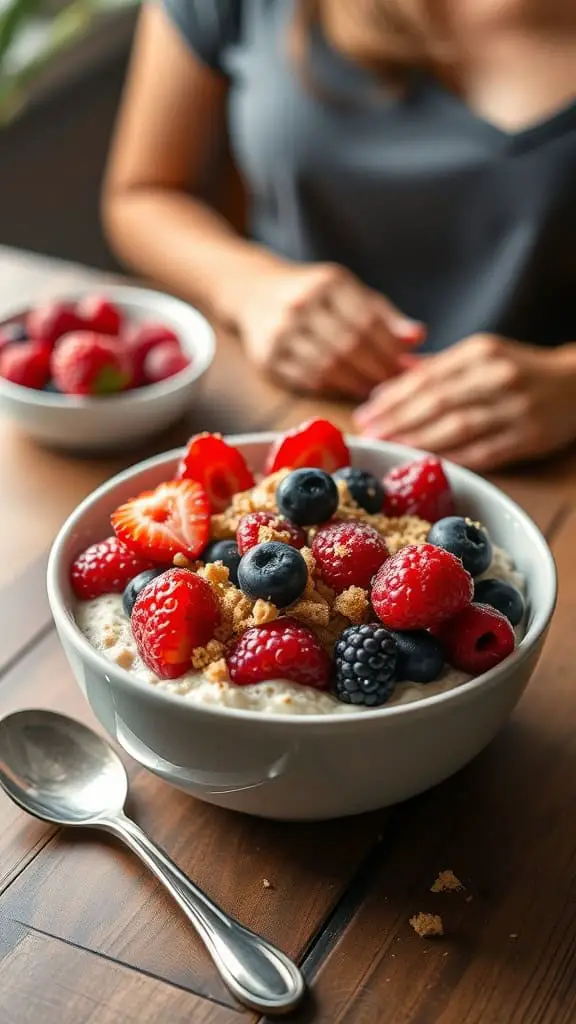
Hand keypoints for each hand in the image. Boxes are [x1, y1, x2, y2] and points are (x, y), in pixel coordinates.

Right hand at [235, 259, 423, 398]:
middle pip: (349, 346)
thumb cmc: (315, 295)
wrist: (254, 292)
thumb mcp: (349, 293)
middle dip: (376, 369)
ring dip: (356, 383)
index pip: (368, 321)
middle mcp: (301, 304)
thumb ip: (384, 316)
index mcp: (328, 283)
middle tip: (394, 385)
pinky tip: (344, 389)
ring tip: (373, 391)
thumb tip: (418, 338)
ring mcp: (281, 331)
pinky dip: (330, 387)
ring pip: (328, 367)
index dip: (390, 349)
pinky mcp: (267, 356)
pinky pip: (306, 379)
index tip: (407, 366)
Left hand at [354, 333, 575, 470]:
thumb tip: (392, 372)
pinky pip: (481, 453)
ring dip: (418, 441)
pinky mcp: (526, 438)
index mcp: (481, 352)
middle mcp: (497, 377)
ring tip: (390, 448)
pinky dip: (451, 458)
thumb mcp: (481, 354)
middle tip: (369, 433)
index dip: (393, 396)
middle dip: (397, 420)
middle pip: (437, 402)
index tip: (367, 410)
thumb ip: (438, 365)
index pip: (428, 376)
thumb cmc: (519, 369)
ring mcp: (514, 409)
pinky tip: (427, 462)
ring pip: (457, 429)